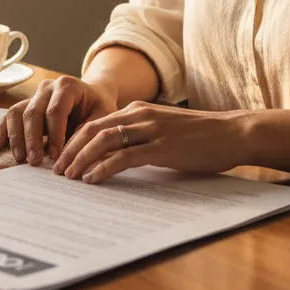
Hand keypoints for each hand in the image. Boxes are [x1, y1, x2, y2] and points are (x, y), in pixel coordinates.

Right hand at [0, 76, 117, 165]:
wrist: (92, 96)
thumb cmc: (98, 107)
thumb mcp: (102, 117)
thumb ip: (88, 131)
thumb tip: (70, 152)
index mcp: (67, 86)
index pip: (56, 110)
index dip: (54, 134)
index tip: (56, 156)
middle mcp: (47, 88)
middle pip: (33, 112)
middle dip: (32, 139)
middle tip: (34, 161)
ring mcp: (33, 95)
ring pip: (17, 113)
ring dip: (16, 137)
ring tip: (20, 158)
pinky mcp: (26, 105)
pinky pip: (9, 116)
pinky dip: (2, 130)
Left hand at [52, 101, 249, 183]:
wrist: (233, 133)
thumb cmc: (202, 137)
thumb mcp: (164, 131)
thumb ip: (141, 138)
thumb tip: (118, 156)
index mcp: (138, 110)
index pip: (96, 123)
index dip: (74, 139)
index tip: (61, 157)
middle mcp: (140, 115)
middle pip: (92, 129)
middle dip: (70, 149)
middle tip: (56, 169)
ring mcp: (151, 129)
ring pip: (103, 140)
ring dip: (80, 158)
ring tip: (69, 176)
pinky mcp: (162, 147)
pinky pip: (124, 157)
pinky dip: (103, 167)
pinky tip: (92, 179)